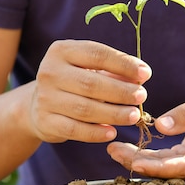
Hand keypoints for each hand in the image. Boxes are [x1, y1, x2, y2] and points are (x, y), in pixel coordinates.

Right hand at [28, 40, 151, 142]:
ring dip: (113, 114)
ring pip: (84, 109)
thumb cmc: (73, 82)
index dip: (124, 64)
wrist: (38, 104)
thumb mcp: (89, 69)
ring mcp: (45, 98)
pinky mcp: (45, 121)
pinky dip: (95, 133)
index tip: (146, 74)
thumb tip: (141, 77)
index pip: (97, 54)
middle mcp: (50, 72)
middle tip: (142, 97)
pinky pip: (74, 130)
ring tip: (134, 116)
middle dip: (121, 92)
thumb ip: (113, 72)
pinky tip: (112, 133)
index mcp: (62, 51)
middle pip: (91, 84)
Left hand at [107, 90, 184, 183]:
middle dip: (142, 164)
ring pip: (165, 170)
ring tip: (113, 149)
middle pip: (171, 172)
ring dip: (139, 161)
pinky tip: (124, 151)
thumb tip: (160, 125)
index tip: (137, 162)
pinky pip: (166, 164)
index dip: (160, 167)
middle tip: (114, 152)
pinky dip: (147, 158)